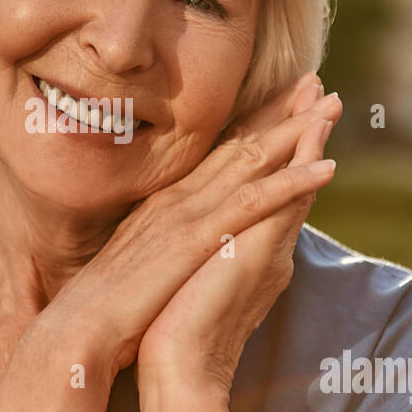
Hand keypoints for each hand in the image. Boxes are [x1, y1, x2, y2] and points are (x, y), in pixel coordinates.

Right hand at [45, 71, 341, 382]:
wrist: (78, 329)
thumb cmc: (104, 308)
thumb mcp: (134, 262)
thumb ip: (156, 244)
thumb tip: (171, 243)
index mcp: (165, 205)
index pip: (217, 155)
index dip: (252, 124)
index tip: (283, 101)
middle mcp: (179, 198)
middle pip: (240, 144)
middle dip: (281, 110)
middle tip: (317, 82)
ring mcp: (188, 214)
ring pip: (253, 160)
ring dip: (297, 131)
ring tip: (333, 106)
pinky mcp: (197, 237)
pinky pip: (255, 201)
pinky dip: (292, 181)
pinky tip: (326, 166)